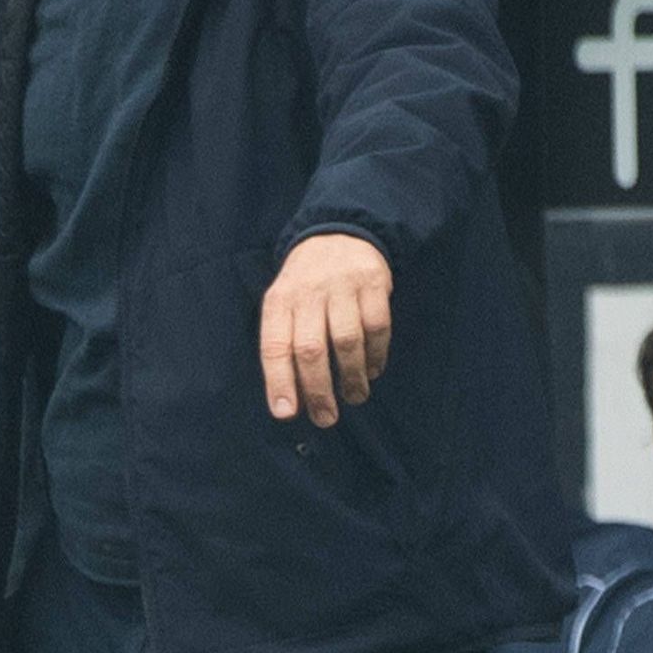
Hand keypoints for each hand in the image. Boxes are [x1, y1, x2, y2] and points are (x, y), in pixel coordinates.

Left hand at [261, 232, 394, 427]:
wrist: (338, 235)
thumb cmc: (306, 285)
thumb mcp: (285, 304)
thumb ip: (284, 343)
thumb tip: (290, 399)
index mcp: (279, 300)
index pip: (274, 345)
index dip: (278, 382)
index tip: (286, 413)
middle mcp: (308, 292)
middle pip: (311, 349)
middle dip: (318, 390)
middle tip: (326, 418)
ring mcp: (342, 285)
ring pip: (347, 341)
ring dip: (351, 377)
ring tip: (353, 397)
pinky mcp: (373, 282)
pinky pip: (377, 327)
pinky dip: (376, 355)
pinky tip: (372, 370)